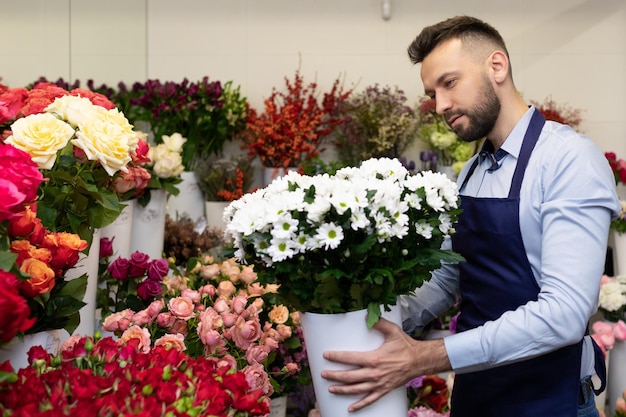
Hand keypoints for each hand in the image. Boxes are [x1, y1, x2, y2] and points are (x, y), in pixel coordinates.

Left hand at [320, 318, 450, 411]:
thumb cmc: (405, 345)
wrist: (419, 361)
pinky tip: (350, 408)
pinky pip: (370, 400)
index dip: (336, 357)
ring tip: (331, 388)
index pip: (350, 358)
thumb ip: (379, 324)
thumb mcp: (392, 331)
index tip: (326, 355)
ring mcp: (379, 384)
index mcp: (374, 358)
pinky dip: (359, 405)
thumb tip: (366, 317)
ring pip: (356, 389)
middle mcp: (374, 373)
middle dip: (334, 375)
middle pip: (349, 376)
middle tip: (323, 373)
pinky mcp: (384, 390)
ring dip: (342, 390)